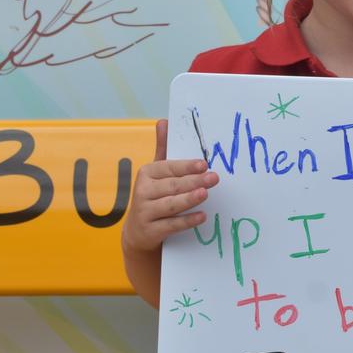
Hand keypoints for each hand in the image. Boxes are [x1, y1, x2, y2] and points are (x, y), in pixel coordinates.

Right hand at [121, 119, 219, 256]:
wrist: (138, 231)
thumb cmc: (153, 195)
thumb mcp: (156, 173)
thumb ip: (163, 149)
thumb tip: (164, 121)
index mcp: (146, 173)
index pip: (168, 168)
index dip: (186, 167)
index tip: (203, 165)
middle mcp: (142, 191)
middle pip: (172, 186)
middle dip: (193, 181)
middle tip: (214, 178)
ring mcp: (145, 212)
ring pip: (170, 204)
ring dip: (189, 199)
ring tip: (205, 194)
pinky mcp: (150, 231)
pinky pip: (171, 225)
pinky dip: (187, 221)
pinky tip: (201, 216)